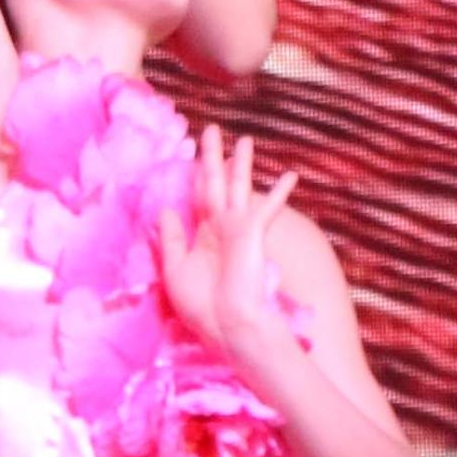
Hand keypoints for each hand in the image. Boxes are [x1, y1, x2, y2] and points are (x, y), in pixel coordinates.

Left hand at [155, 129, 304, 368]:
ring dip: (240, 162)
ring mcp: (238, 228)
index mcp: (202, 236)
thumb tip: (166, 209)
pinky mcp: (253, 232)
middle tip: (210, 130)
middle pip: (214, 183)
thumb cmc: (203, 306)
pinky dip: (278, 191)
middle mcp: (220, 228)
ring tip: (244, 139)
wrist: (229, 326)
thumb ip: (171, 238)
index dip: (192, 178)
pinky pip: (267, 206)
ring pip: (237, 185)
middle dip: (212, 157)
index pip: (196, 199)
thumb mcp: (174, 269)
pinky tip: (291, 175)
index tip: (188, 155)